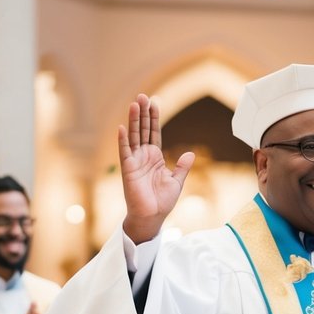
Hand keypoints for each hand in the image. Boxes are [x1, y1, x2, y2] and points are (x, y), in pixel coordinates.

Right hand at [119, 94, 195, 243]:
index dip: (154, 118)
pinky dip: (123, 140)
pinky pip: (125, 152)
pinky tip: (122, 127)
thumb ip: (182, 167)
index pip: (154, 133)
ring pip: (134, 136)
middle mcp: (143, 156)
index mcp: (155, 157)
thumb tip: (190, 153)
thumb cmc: (162, 202)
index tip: (154, 102)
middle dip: (143, 113)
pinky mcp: (128, 170)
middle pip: (142, 130)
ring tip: (134, 104)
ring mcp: (134, 162)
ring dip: (133, 120)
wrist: (152, 217)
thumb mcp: (176, 182)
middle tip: (142, 96)